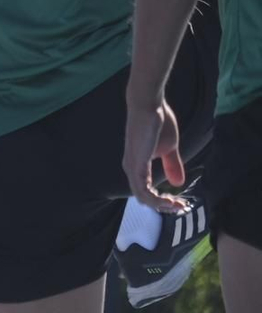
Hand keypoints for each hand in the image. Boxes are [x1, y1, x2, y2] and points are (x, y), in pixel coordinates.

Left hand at [123, 96, 187, 212]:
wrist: (150, 105)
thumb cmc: (158, 123)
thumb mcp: (169, 148)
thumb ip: (172, 165)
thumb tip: (177, 183)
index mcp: (137, 166)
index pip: (146, 192)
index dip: (163, 201)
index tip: (181, 203)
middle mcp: (131, 168)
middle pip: (144, 198)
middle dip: (164, 206)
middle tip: (181, 208)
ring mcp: (132, 166)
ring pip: (142, 197)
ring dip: (161, 204)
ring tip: (177, 205)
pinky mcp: (136, 162)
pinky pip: (142, 188)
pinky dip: (156, 198)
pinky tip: (169, 199)